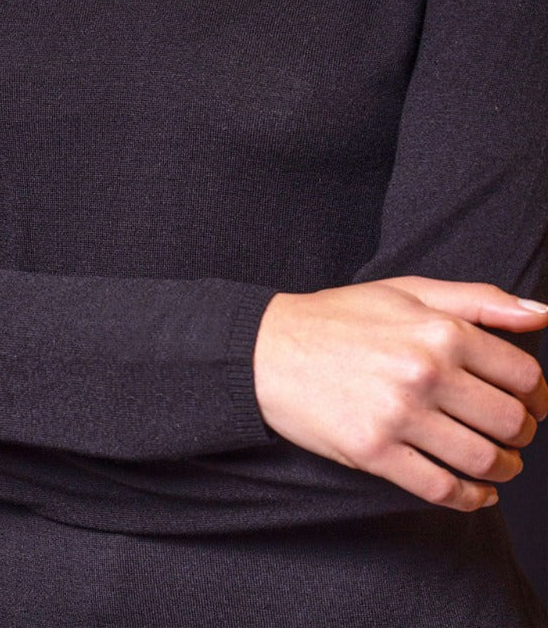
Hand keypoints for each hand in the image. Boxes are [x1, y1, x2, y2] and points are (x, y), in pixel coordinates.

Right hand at [253, 278, 547, 511]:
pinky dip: (471, 499)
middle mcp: (425, 372)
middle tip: (513, 433)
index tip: (531, 403)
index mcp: (439, 330)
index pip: (523, 375)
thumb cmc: (340, 317)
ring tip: (500, 464)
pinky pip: (443, 490)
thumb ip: (479, 299)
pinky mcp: (375, 453)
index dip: (537, 395)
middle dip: (522, 433)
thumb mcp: (408, 291)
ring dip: (503, 468)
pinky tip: (476, 493)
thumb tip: (542, 314)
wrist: (269, 350)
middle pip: (509, 421)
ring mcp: (400, 416)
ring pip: (482, 459)